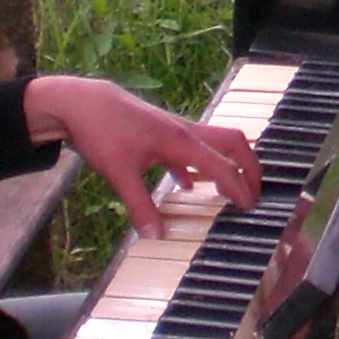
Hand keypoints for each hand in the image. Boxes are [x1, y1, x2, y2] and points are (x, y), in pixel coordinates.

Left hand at [21, 74, 260, 232]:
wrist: (81, 102)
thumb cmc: (101, 131)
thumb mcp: (118, 173)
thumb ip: (140, 206)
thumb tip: (155, 236)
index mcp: (181, 140)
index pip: (223, 166)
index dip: (239, 187)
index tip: (251, 208)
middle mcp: (184, 131)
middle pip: (233, 143)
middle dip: (250, 166)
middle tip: (257, 193)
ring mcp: (173, 129)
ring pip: (215, 143)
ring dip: (229, 163)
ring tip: (233, 188)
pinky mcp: (160, 133)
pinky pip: (192, 149)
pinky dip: (199, 166)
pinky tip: (189, 185)